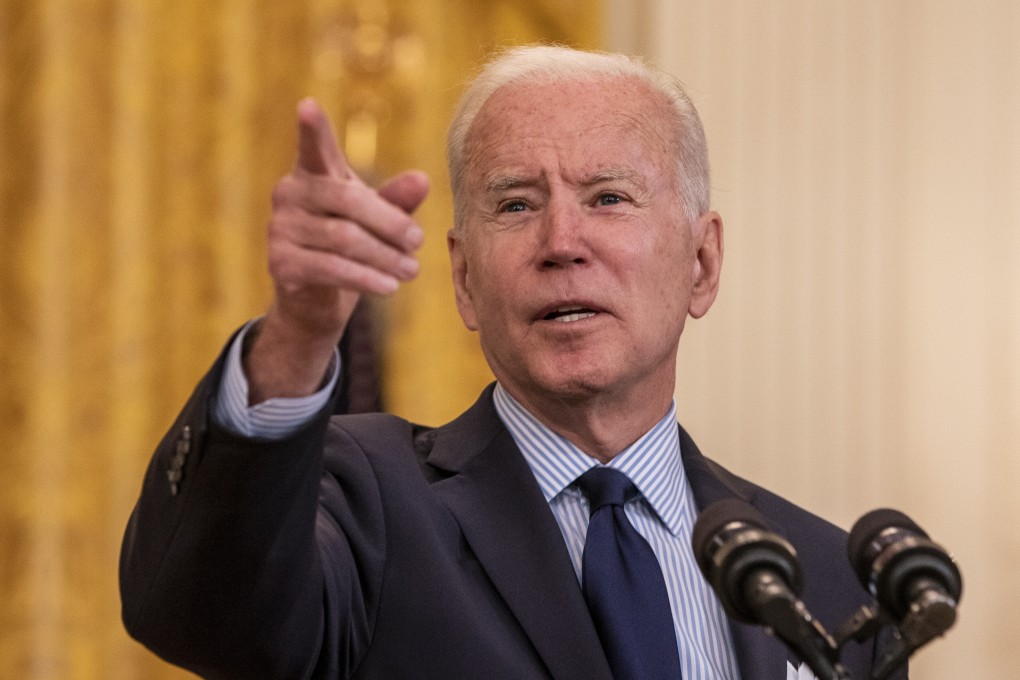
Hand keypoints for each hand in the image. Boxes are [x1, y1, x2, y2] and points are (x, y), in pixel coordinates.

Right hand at [246, 98, 429, 401]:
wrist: (319, 301)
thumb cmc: (352, 247)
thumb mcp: (378, 221)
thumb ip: (396, 200)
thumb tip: (422, 179)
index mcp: (313, 174)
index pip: (314, 147)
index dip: (312, 128)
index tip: (308, 105)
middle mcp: (289, 194)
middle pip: (347, 200)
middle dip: (389, 222)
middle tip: (418, 241)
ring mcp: (280, 228)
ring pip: (343, 238)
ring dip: (385, 256)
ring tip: (412, 270)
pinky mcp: (280, 263)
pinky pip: (331, 268)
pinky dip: (366, 278)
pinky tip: (390, 287)